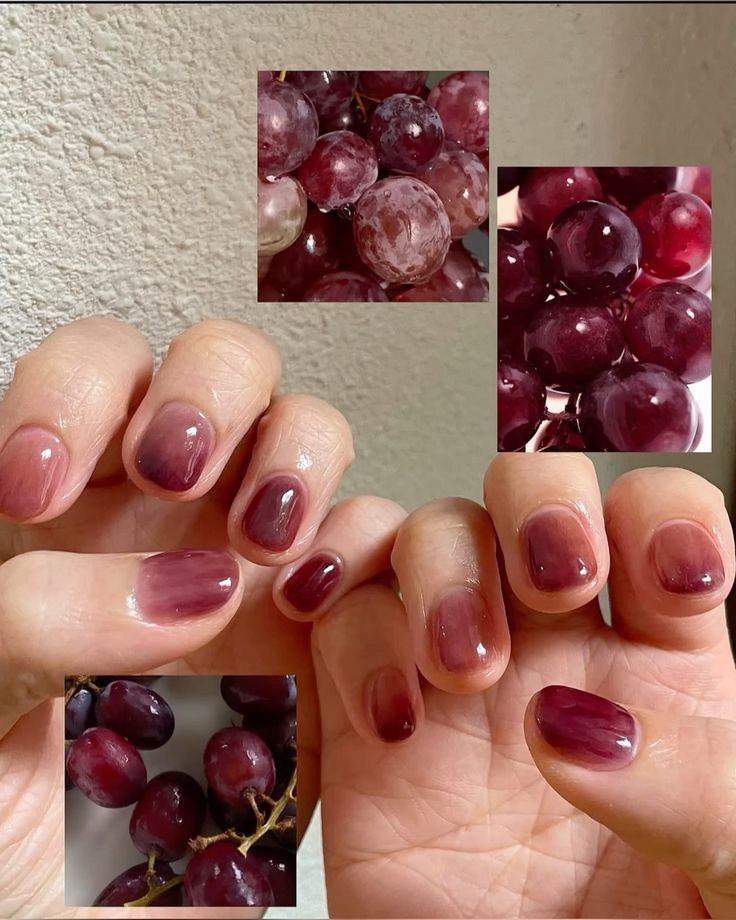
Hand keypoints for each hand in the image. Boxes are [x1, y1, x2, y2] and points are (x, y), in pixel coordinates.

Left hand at [0, 316, 375, 916]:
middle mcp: (171, 515)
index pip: (91, 374)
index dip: (72, 395)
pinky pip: (381, 543)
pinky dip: (367, 553)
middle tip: (177, 472)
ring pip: (311, 433)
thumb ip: (37, 616)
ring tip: (267, 543)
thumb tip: (189, 583)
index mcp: (68, 506)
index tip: (38, 488)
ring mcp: (259, 563)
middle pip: (220, 368)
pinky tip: (312, 609)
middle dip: (210, 393)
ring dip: (300, 457)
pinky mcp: (331, 628)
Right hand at [313, 455, 735, 918]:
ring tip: (466, 668)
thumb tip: (583, 725)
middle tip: (552, 582)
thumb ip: (699, 787)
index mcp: (664, 660)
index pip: (655, 516)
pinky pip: (339, 624)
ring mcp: (455, 678)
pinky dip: (354, 641)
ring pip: (425, 534)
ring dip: (437, 567)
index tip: (675, 577)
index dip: (660, 514)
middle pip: (528, 491)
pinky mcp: (367, 725)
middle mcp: (553, 646)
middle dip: (534, 504)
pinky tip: (395, 721)